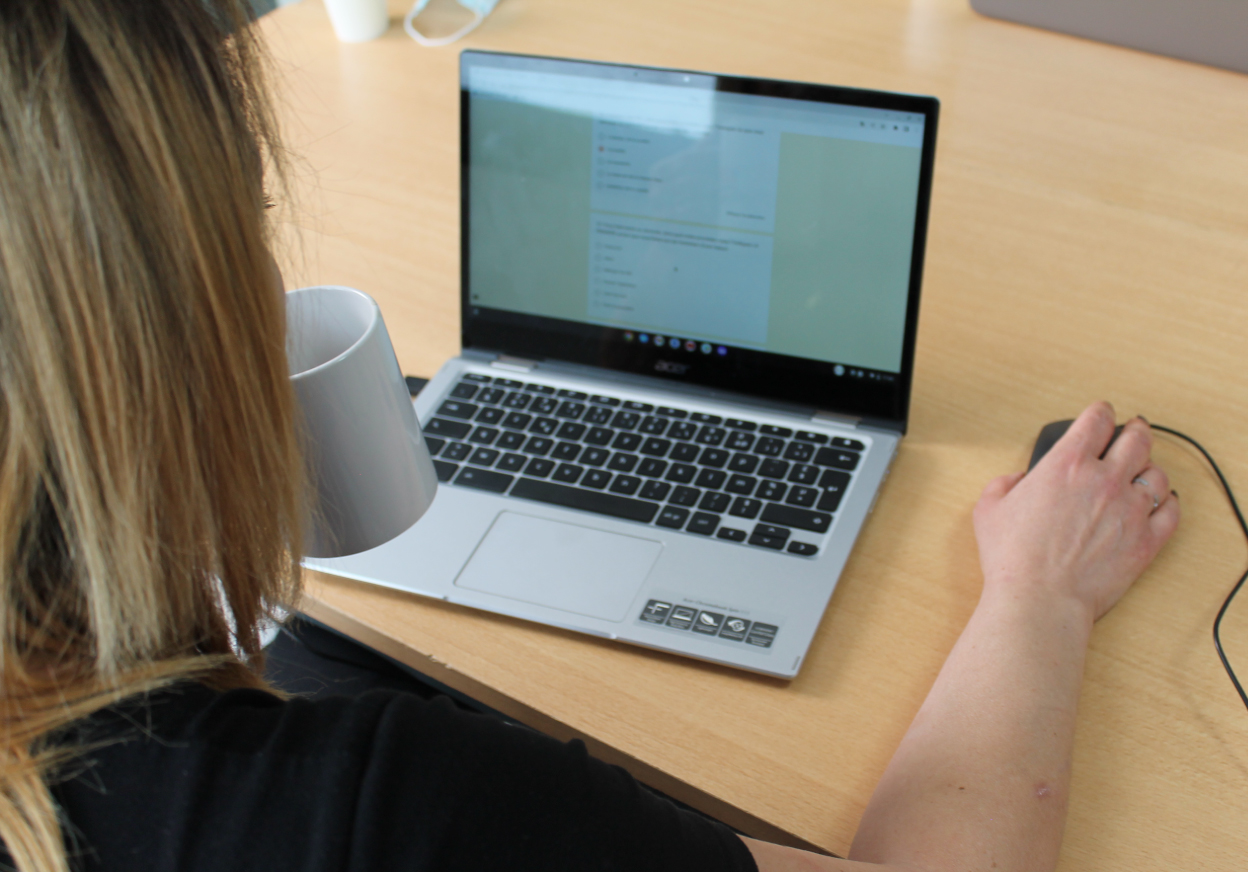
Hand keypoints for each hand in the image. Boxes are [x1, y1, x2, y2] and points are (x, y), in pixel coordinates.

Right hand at [973, 402, 1179, 620]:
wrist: (1039, 598)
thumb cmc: (1012, 557)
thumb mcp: (989, 509)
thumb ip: (1004, 484)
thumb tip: (1019, 480)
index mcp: (1066, 464)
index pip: (1096, 420)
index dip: (1100, 412)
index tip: (1101, 414)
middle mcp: (1104, 479)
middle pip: (1137, 439)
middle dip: (1136, 429)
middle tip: (1135, 429)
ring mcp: (1130, 509)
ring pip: (1157, 474)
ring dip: (1150, 468)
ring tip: (1144, 471)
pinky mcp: (1146, 540)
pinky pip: (1171, 512)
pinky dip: (1168, 502)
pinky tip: (1160, 502)